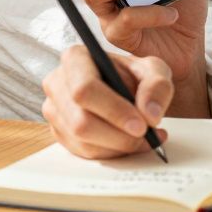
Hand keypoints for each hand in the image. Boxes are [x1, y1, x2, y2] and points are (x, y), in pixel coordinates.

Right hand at [42, 46, 172, 158]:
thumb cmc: (135, 75)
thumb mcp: (154, 70)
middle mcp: (57, 83)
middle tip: (146, 136)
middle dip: (118, 135)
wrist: (125, 88)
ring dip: (118, 146)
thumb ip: (157, 86)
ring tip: (144, 138)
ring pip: (83, 141)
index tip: (140, 125)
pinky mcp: (59, 132)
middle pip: (81, 122)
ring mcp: (54, 110)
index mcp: (76, 58)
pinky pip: (84, 152)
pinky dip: (112, 152)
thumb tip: (150, 115)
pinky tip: (129, 141)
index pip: (85, 89)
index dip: (113, 111)